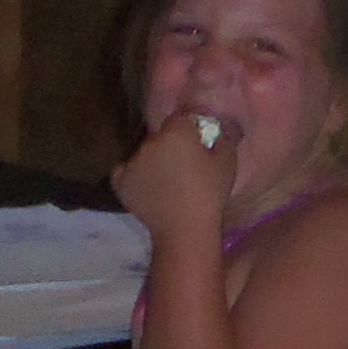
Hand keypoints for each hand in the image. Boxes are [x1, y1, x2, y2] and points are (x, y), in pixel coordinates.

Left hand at [112, 111, 229, 241]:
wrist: (184, 230)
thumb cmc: (210, 194)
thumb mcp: (227, 161)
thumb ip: (225, 135)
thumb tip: (221, 124)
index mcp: (176, 132)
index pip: (181, 119)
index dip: (189, 130)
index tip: (197, 145)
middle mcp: (150, 141)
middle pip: (160, 136)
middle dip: (171, 145)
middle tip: (184, 166)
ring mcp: (132, 161)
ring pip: (144, 153)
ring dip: (153, 160)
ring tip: (166, 182)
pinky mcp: (120, 181)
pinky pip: (125, 170)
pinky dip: (134, 175)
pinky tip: (147, 187)